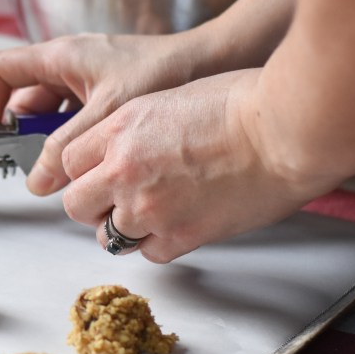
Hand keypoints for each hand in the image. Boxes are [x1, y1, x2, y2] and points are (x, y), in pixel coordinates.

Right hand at [0, 32, 202, 194]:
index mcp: (60, 57)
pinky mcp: (109, 92)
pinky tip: (96, 161)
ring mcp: (89, 78)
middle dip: (27, 136)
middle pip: (24, 101)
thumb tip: (37, 182)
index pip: (0, 71)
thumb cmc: (165, 73)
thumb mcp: (106, 115)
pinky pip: (77, 119)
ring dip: (55, 143)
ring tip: (71, 169)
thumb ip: (66, 148)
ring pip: (53, 115)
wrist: (216, 60)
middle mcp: (69, 64)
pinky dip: (79, 141)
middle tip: (40, 168)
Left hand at [60, 70, 316, 262]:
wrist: (286, 129)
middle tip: (115, 199)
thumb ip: (135, 131)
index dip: (84, 171)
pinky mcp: (181, 236)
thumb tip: (125, 152)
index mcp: (119, 129)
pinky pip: (150, 253)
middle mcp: (124, 171)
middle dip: (93, 204)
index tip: (98, 173)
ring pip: (108, 237)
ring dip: (124, 228)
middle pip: (76, 205)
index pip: (68, 162)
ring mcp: (149, 208)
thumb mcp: (169, 100)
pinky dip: (160, 243)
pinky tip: (181, 223)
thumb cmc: (244, 103)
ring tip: (153, 212)